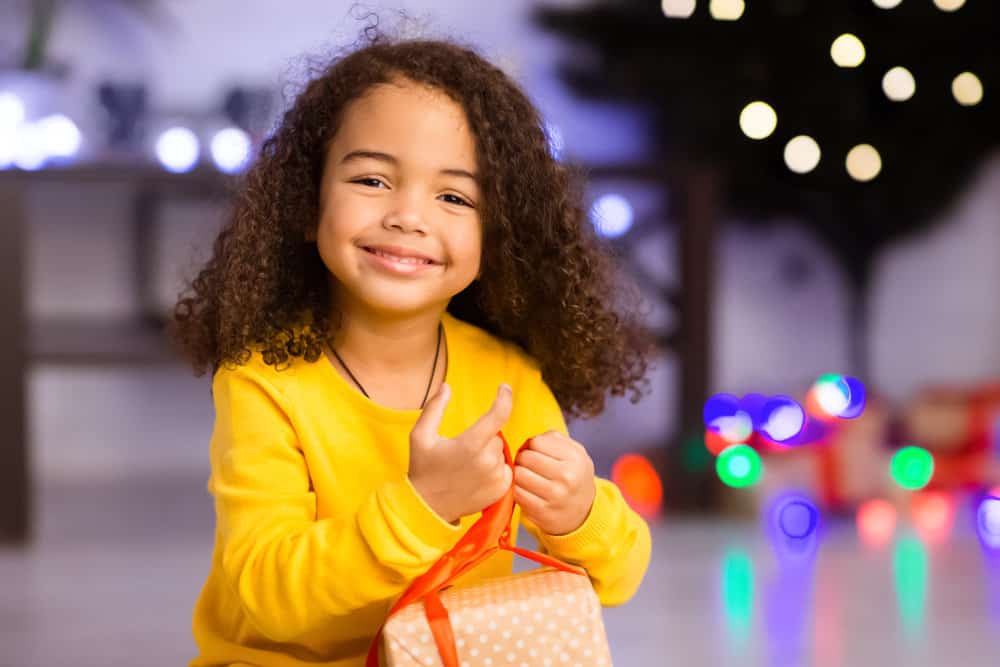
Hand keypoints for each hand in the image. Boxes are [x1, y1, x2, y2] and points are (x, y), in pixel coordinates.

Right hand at [408, 382, 513, 523]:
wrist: (428, 508)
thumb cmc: (423, 470)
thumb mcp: (420, 436)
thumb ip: (434, 408)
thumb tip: (446, 387)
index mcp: (470, 444)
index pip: (498, 414)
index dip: (504, 397)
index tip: (504, 387)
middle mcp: (487, 461)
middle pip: (496, 435)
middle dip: (483, 436)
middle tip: (462, 450)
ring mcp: (496, 477)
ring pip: (500, 452)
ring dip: (488, 453)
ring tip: (467, 466)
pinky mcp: (502, 490)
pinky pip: (505, 468)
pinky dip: (495, 468)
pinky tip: (476, 476)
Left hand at [514, 431, 595, 535]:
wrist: (583, 511)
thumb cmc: (574, 475)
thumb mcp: (574, 452)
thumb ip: (553, 438)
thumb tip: (528, 442)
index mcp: (575, 458)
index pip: (536, 442)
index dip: (531, 445)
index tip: (535, 452)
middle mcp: (567, 477)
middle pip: (525, 458)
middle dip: (522, 459)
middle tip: (527, 465)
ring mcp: (555, 496)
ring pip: (518, 475)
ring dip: (518, 474)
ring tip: (526, 476)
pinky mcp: (542, 512)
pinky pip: (517, 493)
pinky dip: (517, 489)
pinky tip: (526, 489)